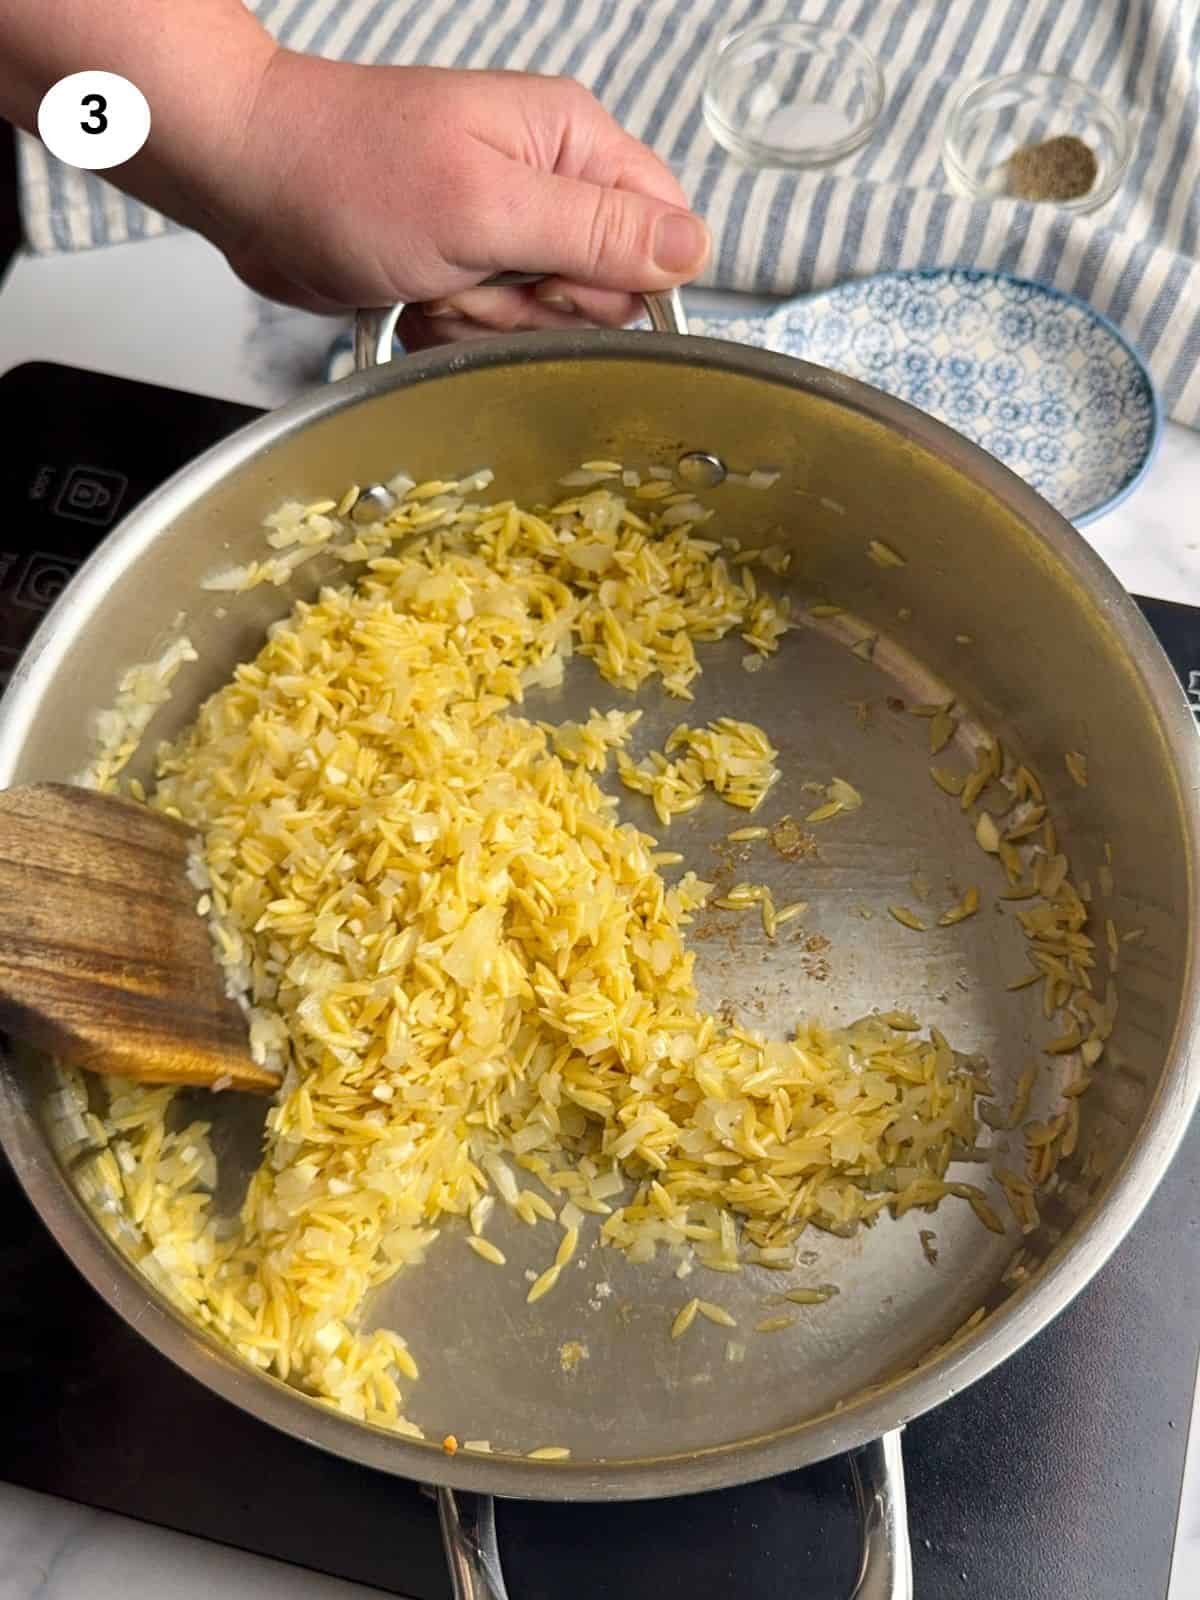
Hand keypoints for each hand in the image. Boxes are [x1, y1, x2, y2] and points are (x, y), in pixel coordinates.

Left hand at [222, 53, 709, 342]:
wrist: (249, 180)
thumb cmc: (351, 175)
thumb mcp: (486, 206)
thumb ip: (597, 231)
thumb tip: (693, 250)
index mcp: (572, 142)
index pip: (663, 229)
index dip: (627, 281)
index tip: (564, 287)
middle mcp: (547, 182)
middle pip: (603, 291)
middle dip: (538, 305)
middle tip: (476, 271)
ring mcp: (504, 229)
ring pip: (542, 321)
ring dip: (485, 319)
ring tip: (434, 278)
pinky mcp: (466, 268)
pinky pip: (491, 330)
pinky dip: (451, 328)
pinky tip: (416, 296)